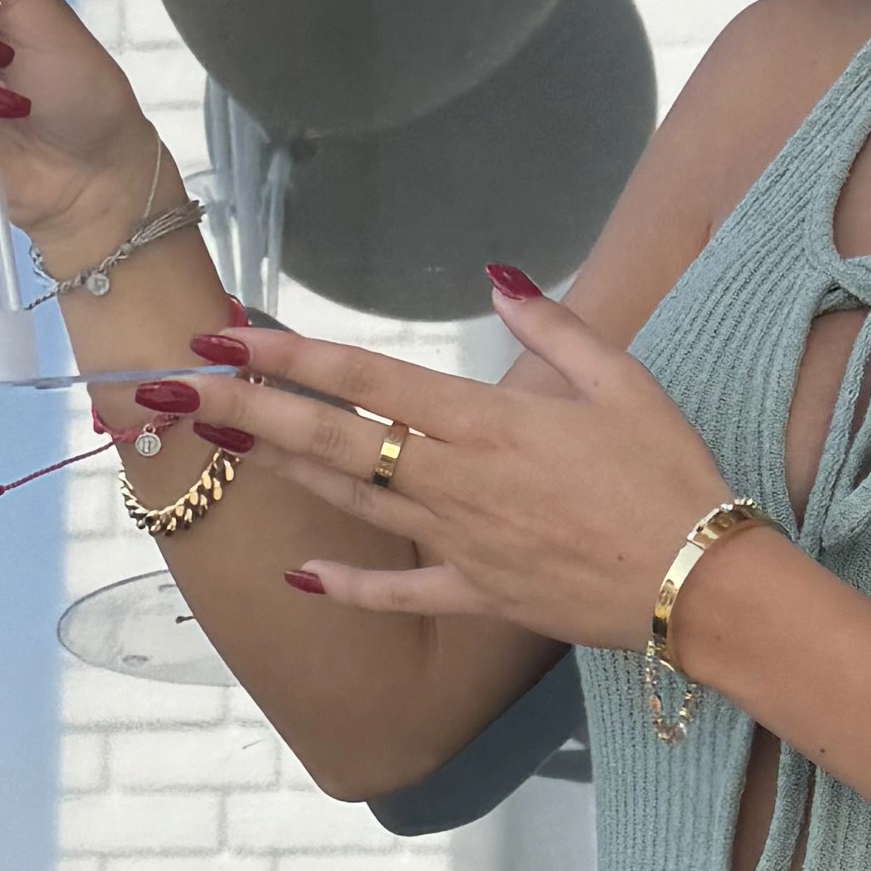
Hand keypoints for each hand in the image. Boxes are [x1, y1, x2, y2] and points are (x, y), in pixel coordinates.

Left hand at [202, 278, 753, 649]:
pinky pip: (398, 592)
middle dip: (242, 408)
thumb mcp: (624, 381)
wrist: (704, 584)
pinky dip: (345, 585)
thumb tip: (499, 277)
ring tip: (211, 441)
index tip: (222, 333)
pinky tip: (296, 574)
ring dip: (277, 470)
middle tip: (166, 387)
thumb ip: (554, 327)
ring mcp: (459, 542)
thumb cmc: (671, 476)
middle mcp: (454, 480)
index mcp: (485, 420)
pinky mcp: (480, 593)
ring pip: (347, 501)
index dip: (285, 354)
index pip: (363, 378)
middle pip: (329, 437)